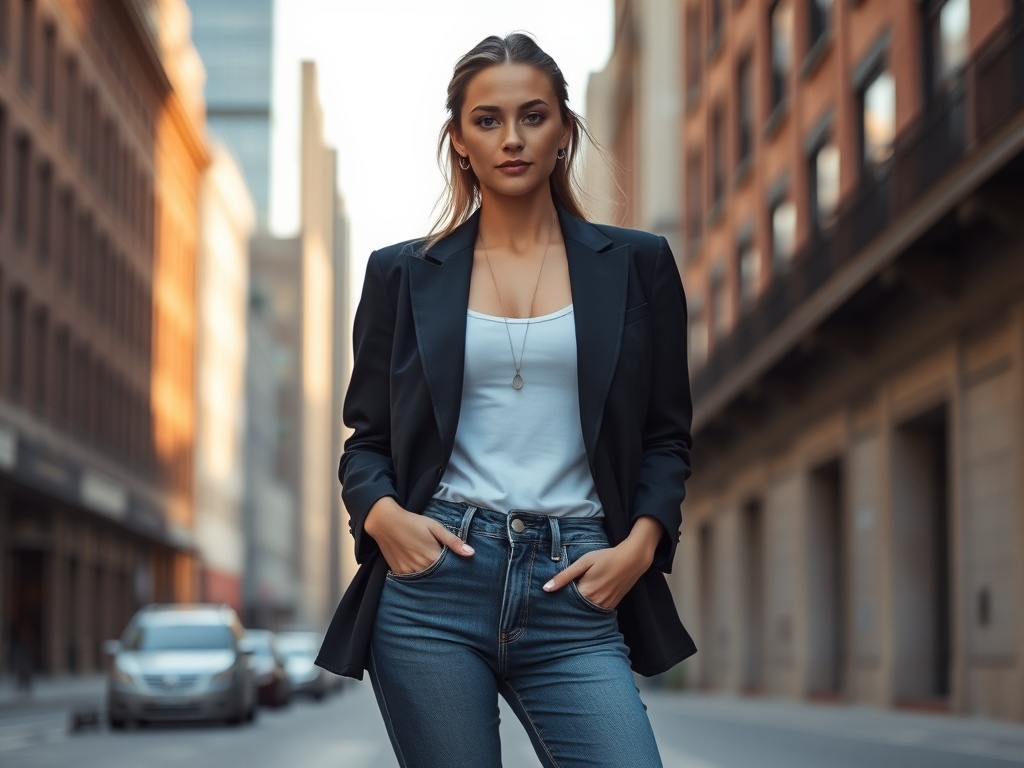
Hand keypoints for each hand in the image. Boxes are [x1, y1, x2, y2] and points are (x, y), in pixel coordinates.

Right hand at [364, 497, 473, 574]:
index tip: (457, 565)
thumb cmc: (412, 522)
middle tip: (443, 565)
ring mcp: (408, 572)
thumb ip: (453, 541)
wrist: (385, 522)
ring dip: (430, 575)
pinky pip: (412, 579)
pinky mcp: (398, 572)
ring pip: (425, 580)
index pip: (449, 570)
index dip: (454, 568)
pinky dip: (418, 575)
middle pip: (438, 577)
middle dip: (443, 573)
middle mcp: (420, 568)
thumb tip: (471, 553)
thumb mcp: (435, 527)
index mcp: (432, 557)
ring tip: (431, 565)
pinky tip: (419, 566)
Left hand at [542, 517, 660, 608]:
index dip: (559, 599)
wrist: (632, 559)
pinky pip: (596, 610)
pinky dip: (590, 605)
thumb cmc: (606, 557)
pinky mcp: (612, 605)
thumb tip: (546, 589)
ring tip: (575, 596)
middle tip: (562, 596)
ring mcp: (605, 606)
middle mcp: (596, 603)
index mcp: (586, 592)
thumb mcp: (583, 562)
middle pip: (575, 609)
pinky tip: (588, 596)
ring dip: (579, 606)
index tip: (552, 597)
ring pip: (586, 611)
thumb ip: (565, 576)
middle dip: (568, 604)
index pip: (565, 602)